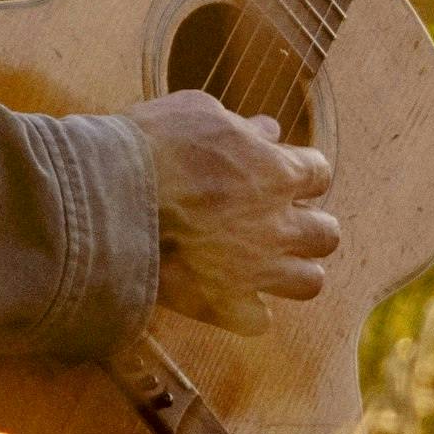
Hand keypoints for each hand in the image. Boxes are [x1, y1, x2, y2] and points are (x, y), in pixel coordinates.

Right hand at [132, 90, 338, 328]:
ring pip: (309, 283)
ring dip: (291, 271)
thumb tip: (269, 129)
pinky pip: (259, 320)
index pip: (320, 174)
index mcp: (277, 174)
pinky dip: (248, 308)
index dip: (301, 174)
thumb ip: (242, 126)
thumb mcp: (199, 113)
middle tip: (278, 221)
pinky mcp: (226, 305)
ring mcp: (256, 270)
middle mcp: (277, 226)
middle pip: (326, 235)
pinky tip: (227, 293)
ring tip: (263, 262)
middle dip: (308, 227)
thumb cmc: (150, 146)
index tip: (280, 174)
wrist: (106, 199)